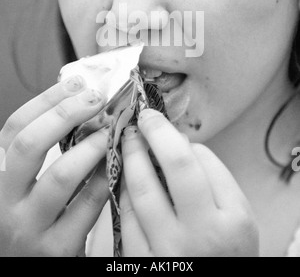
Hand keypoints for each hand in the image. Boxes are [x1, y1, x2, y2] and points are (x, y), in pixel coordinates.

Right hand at [0, 76, 109, 256]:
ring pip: (61, 176)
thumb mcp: (23, 179)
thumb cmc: (30, 214)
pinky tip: (117, 163)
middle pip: (30, 144)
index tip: (78, 83)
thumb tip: (76, 97)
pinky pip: (87, 205)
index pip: (16, 126)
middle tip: (96, 100)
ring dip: (92, 147)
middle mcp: (4, 199)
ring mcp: (27, 226)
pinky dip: (105, 179)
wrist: (27, 264)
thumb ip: (41, 144)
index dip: (48, 100)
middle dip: (66, 114)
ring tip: (111, 132)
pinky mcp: (55, 248)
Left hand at [120, 109, 258, 256]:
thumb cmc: (226, 249)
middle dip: (150, 137)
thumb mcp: (237, 214)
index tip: (155, 118)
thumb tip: (179, 143)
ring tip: (127, 142)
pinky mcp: (141, 265)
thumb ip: (215, 177)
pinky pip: (125, 220)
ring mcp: (167, 254)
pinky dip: (123, 194)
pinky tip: (124, 180)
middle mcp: (200, 237)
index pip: (197, 164)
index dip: (169, 136)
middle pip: (171, 171)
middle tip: (138, 120)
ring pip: (140, 194)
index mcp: (231, 220)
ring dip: (130, 161)